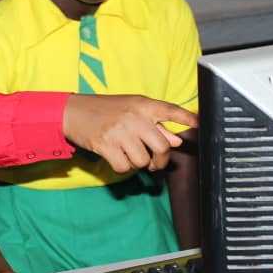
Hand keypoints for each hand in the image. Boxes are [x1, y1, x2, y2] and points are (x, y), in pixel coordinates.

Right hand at [62, 95, 197, 172]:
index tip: (200, 125)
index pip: (171, 111)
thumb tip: (177, 140)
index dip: (187, 119)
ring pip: (143, 160)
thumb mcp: (131, 110)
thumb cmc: (103, 109)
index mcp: (143, 104)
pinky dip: (123, 168)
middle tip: (155, 162)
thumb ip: (155, 124)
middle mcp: (134, 117)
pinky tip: (117, 158)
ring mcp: (120, 131)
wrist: (72, 112)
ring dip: (138, 163)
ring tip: (128, 154)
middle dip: (161, 159)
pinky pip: (125, 167)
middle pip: (162, 146)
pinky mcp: (107, 145)